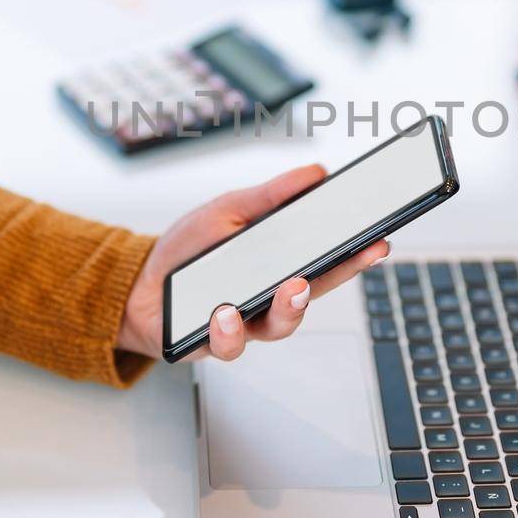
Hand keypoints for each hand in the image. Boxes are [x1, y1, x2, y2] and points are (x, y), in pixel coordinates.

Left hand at [117, 164, 390, 362]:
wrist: (136, 284)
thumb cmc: (187, 250)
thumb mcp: (228, 211)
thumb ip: (270, 196)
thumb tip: (315, 173)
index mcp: (278, 266)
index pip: (327, 262)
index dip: (357, 255)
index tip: (381, 241)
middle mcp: (268, 299)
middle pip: (314, 294)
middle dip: (339, 276)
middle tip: (354, 256)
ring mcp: (244, 325)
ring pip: (278, 327)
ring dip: (288, 308)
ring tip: (290, 286)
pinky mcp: (211, 343)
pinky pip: (227, 344)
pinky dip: (227, 327)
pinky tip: (225, 311)